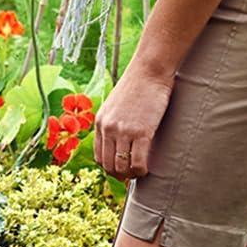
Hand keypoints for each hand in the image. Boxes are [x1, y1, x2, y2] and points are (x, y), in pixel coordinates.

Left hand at [94, 62, 174, 180]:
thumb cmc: (136, 88)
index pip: (98, 156)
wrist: (148, 72)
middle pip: (108, 165)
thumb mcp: (115, 105)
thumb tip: (117, 143)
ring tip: (140, 172)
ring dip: (131, 175)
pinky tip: (148, 168)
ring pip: (121, 167)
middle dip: (120, 175)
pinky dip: (142, 171)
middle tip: (132, 175)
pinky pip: (137, 163)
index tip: (121, 169)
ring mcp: (123, 130)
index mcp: (100, 122)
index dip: (110, 168)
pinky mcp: (141, 132)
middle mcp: (107, 127)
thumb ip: (112, 122)